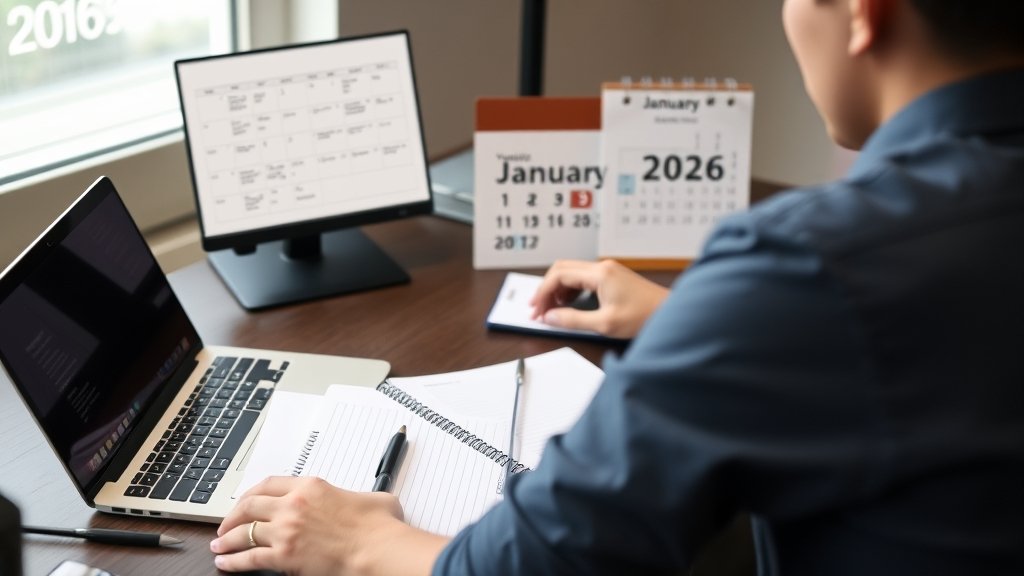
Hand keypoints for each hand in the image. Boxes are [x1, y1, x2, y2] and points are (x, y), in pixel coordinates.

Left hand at [211, 476, 447, 575]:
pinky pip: (249, 558)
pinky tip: (225, 563)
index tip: (245, 501)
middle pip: (249, 505)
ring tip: (219, 545)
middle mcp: (293, 505)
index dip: (251, 493)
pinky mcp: (284, 555)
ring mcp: (286, 530)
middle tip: (225, 524)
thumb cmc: (378, 527)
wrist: (377, 549)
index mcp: (311, 486)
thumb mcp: (370, 499)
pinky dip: (233, 561)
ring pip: (243, 532)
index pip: (269, 484)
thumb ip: (357, 497)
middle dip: (232, 516)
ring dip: (227, 539)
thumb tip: (363, 503)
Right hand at [530, 259, 669, 338]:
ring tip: (553, 309)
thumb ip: (573, 320)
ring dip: (558, 289)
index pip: (559, 276)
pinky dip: (571, 289)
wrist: (671, 313)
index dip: (542, 293)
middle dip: (546, 289)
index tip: (535, 310)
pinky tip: (569, 304)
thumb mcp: (605, 324)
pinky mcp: (613, 278)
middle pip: (562, 269)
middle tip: (538, 308)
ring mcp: (608, 271)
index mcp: (599, 274)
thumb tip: (550, 317)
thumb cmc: (644, 317)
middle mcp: (602, 267)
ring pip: (572, 272)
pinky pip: (583, 278)